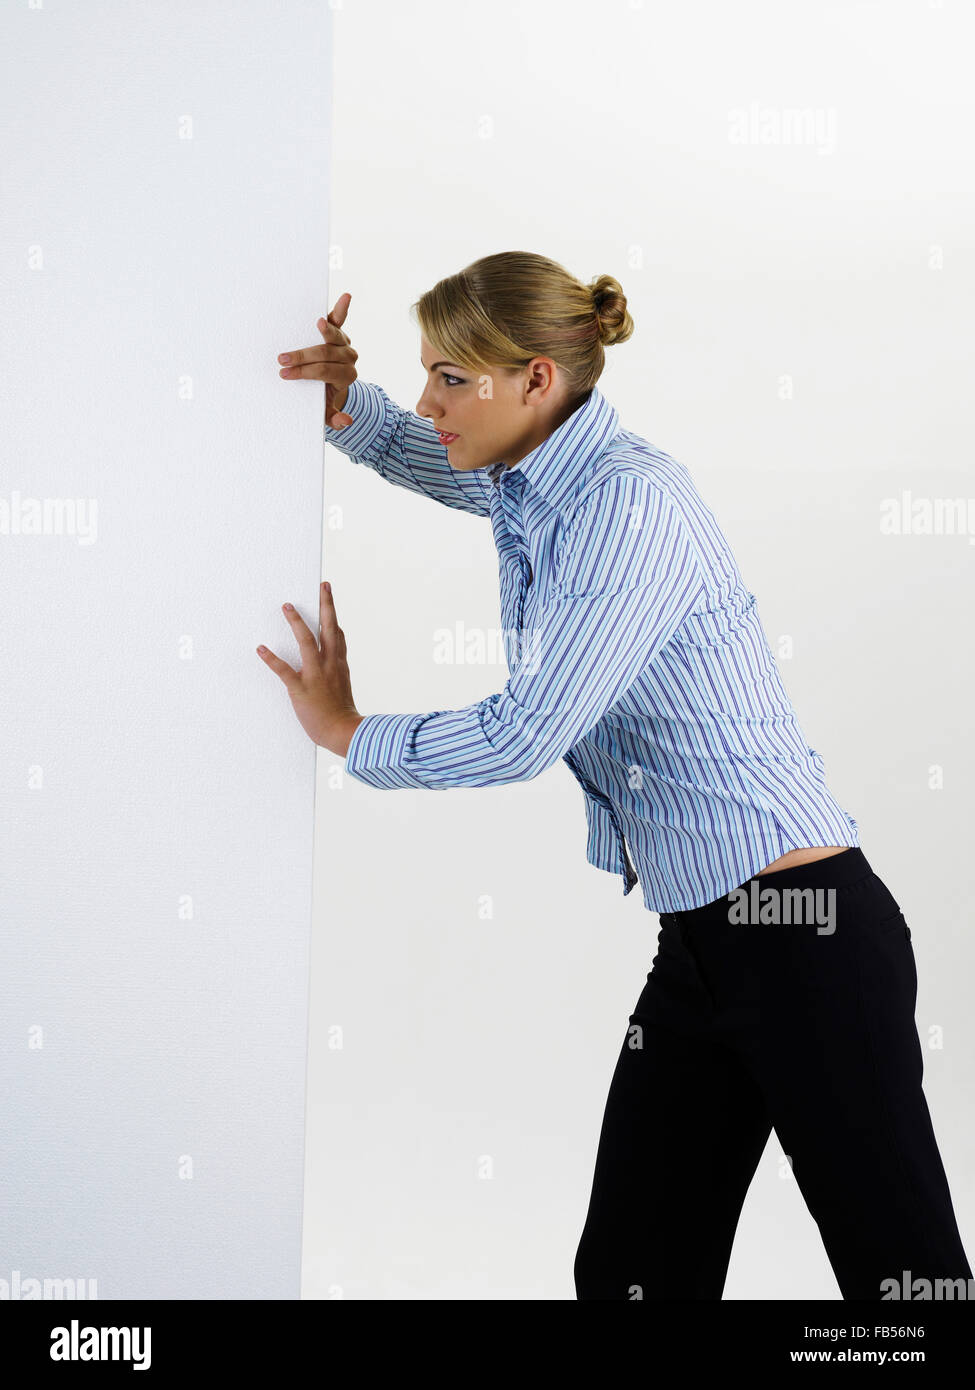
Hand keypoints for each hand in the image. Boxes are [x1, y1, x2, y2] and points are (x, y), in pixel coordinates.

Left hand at [257, 582, 364, 755]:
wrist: (344, 732)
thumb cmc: (341, 715)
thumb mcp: (344, 689)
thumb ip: (339, 673)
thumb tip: (336, 664)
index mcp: (339, 666)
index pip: (337, 636)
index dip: (333, 618)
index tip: (329, 601)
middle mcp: (330, 665)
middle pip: (329, 628)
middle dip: (326, 605)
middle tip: (323, 585)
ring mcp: (316, 675)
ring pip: (307, 642)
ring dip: (296, 622)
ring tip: (287, 606)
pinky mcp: (301, 688)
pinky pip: (284, 671)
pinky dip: (271, 659)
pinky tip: (260, 649)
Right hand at [277, 292, 357, 427]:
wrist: (328, 385)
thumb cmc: (323, 397)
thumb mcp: (327, 412)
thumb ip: (335, 420)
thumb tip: (347, 422)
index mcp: (346, 376)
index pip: (324, 372)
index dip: (305, 373)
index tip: (285, 374)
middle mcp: (348, 359)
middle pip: (326, 355)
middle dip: (303, 357)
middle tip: (282, 360)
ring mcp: (344, 343)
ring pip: (335, 337)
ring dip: (325, 331)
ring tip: (317, 324)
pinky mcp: (338, 331)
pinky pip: (340, 319)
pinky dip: (343, 309)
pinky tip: (346, 297)